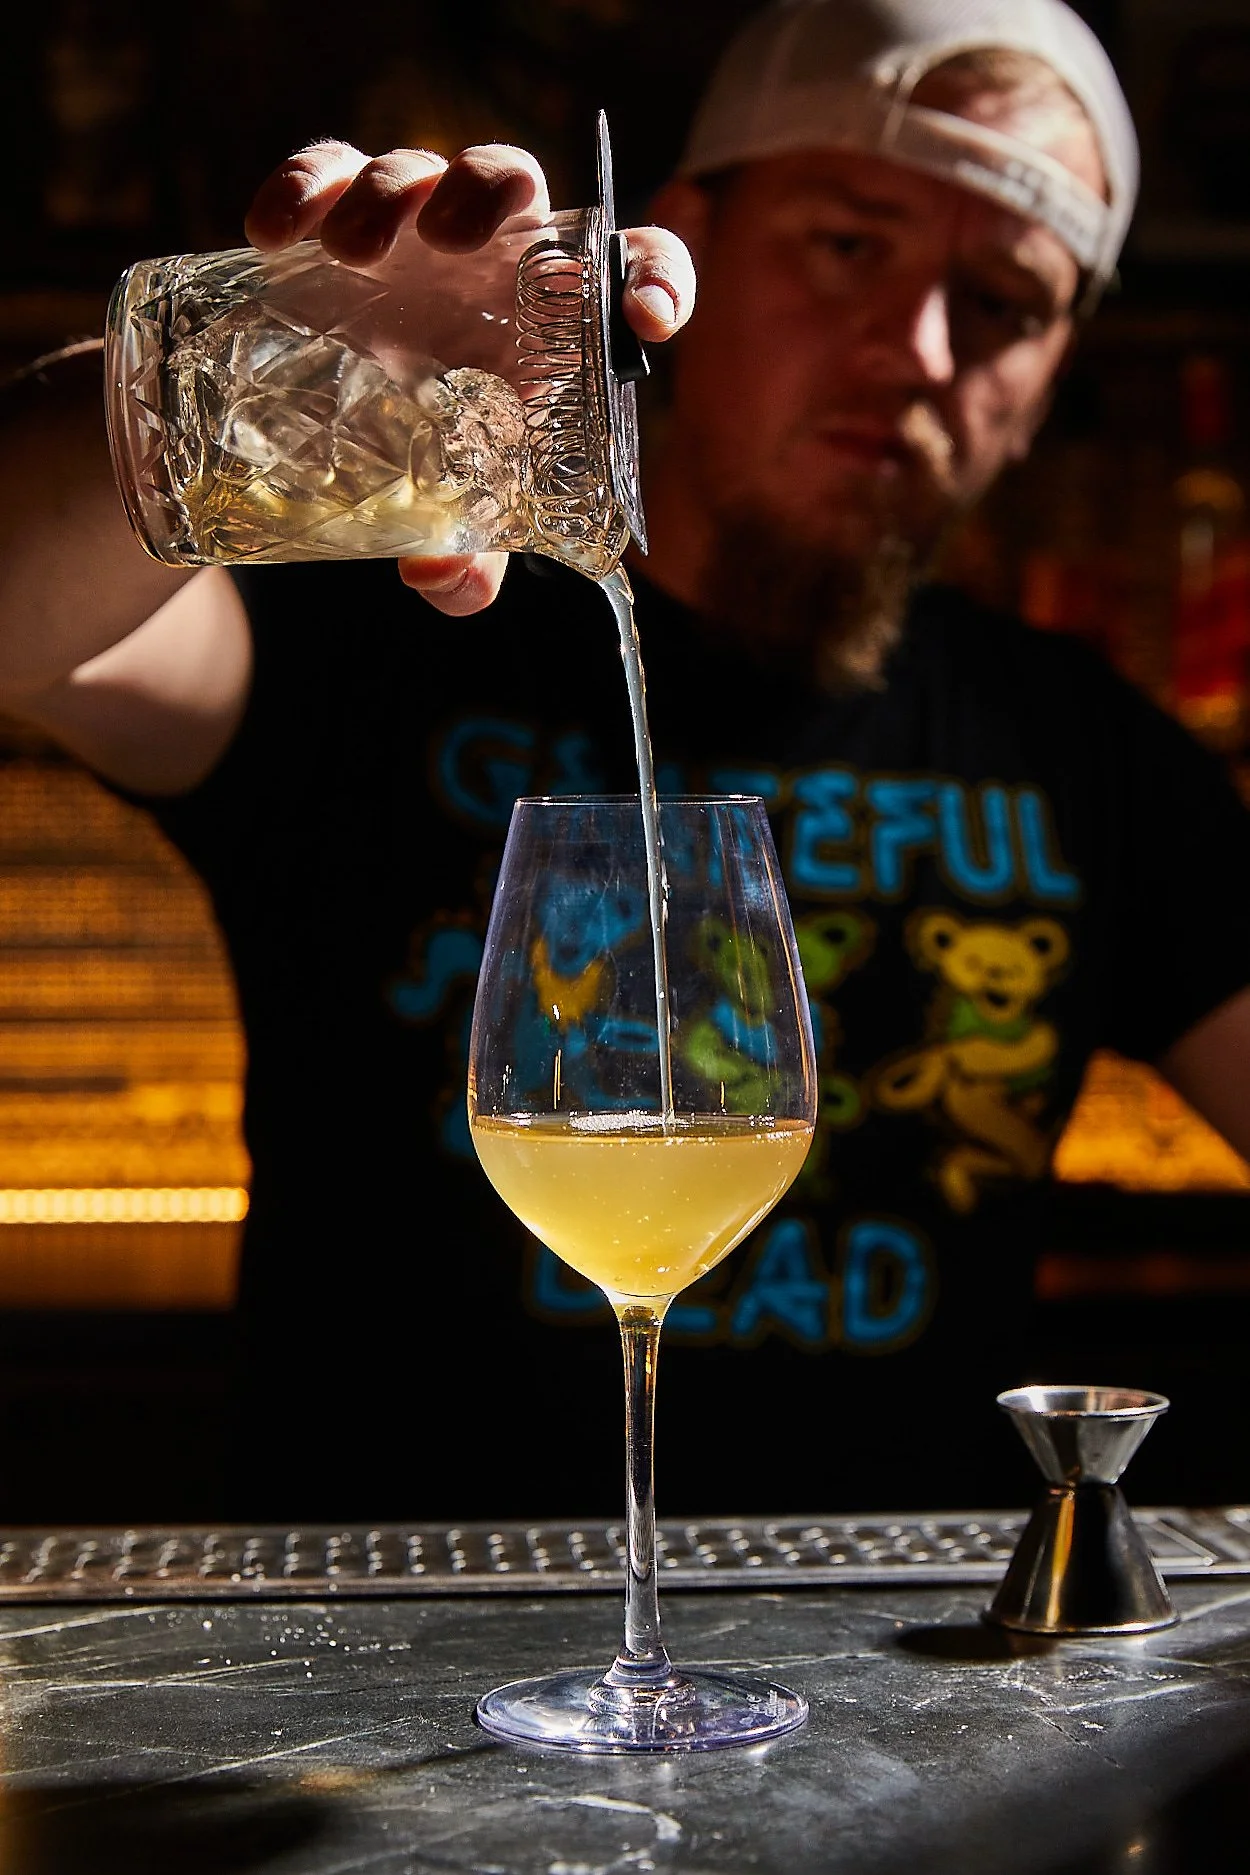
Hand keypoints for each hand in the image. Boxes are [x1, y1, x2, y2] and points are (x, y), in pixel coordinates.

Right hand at [244, 140, 694, 613]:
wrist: (348, 440)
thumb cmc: (445, 466)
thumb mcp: (467, 524)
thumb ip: (470, 559)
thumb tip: (438, 579)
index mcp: (562, 319)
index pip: (636, 268)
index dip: (657, 280)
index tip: (649, 322)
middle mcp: (499, 256)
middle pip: (515, 185)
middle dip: (491, 197)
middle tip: (454, 246)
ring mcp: (420, 229)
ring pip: (423, 171)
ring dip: (392, 194)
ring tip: (351, 254)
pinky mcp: (343, 216)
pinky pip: (327, 173)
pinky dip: (303, 187)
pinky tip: (273, 235)